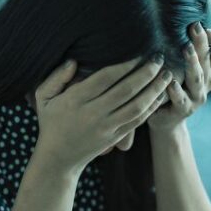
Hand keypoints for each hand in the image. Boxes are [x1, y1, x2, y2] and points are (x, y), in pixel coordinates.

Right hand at [32, 56, 170, 173]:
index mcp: (76, 100)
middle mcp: (93, 114)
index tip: (138, 51)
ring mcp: (106, 128)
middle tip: (159, 58)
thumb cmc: (51, 122)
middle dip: (145, 73)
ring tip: (167, 75)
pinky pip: (137, 121)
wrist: (58, 158)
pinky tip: (161, 95)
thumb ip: (56, 78)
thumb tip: (73, 61)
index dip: (124, 65)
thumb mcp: (43, 98)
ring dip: (154, 90)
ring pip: (136, 107)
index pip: (104, 79)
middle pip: (125, 91)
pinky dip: (151, 107)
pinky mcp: (115, 137)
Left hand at [148, 23, 210, 131]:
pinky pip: (180, 98)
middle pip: (208, 59)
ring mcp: (196, 97)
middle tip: (194, 27)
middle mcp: (206, 81)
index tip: (197, 25)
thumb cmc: (173, 88)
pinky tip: (169, 81)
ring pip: (198, 77)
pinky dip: (175, 89)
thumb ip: (189, 50)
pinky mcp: (183, 109)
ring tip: (186, 48)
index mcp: (208, 68)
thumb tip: (188, 21)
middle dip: (201, 42)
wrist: (166, 120)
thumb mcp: (183, 68)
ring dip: (192, 62)